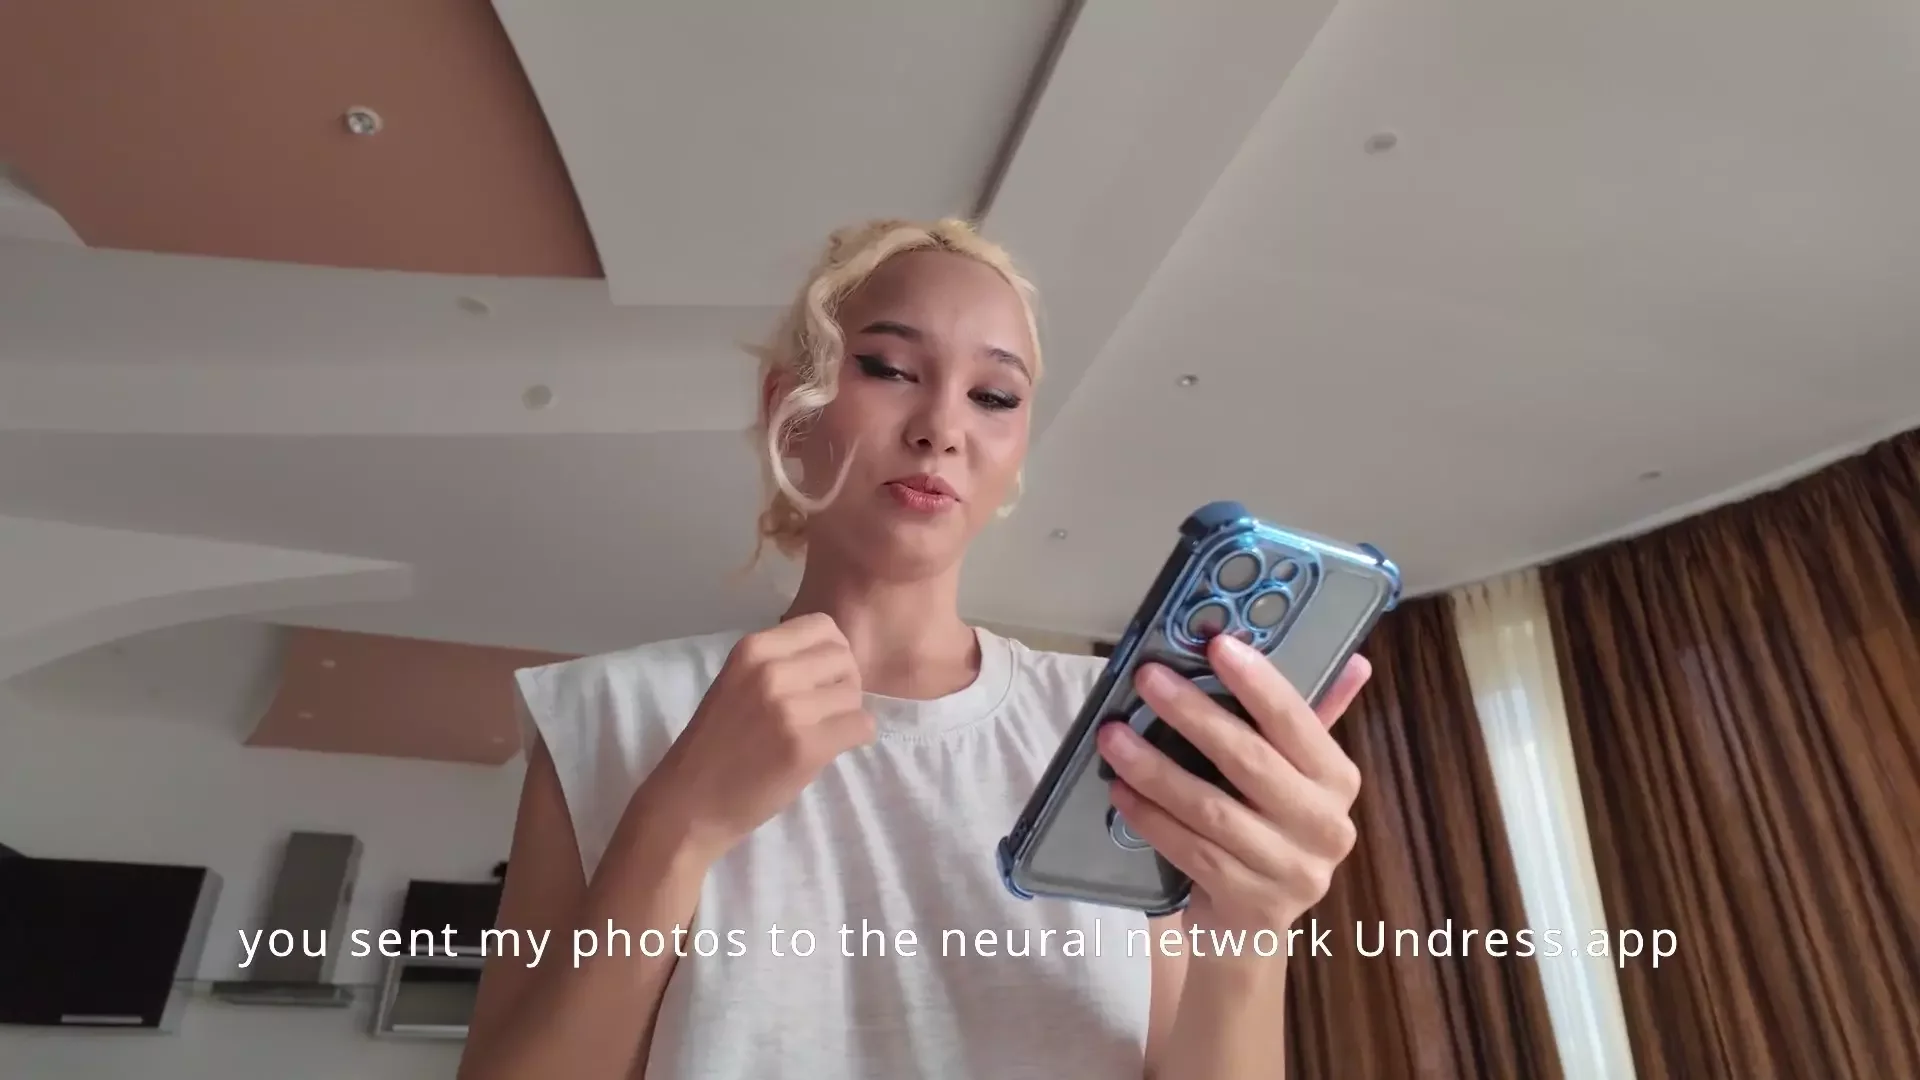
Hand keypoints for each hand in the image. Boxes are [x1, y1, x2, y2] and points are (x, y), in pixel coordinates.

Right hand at [643, 613, 875, 859]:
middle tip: (827, 710)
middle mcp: (771, 671)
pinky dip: (856, 738)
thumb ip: (780, 664)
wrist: (690, 802)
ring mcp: (789, 709)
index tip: (820, 679)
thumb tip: (838, 658)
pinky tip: (832, 748)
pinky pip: (861, 726)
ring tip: (823, 732)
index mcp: (752, 649)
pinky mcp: (806, 746)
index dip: (830, 652)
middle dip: (844, 683)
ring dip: (848, 714)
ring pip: (854, 695)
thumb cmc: (716, 744)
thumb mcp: (739, 683)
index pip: (823, 626)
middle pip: (843, 658)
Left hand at [1097, 633, 1369, 936]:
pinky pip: (1191, 851)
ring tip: (1114, 738)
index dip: (1259, 682)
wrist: (1252, 925)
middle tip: (1148, 679)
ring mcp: (1293, 872)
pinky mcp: (1253, 904)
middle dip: (1194, 714)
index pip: (1298, 721)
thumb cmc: (1266, 830)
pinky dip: (1151, 818)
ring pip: (1211, 810)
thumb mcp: (1291, 776)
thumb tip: (1354, 659)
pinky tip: (1121, 792)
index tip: (1216, 645)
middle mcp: (1326, 827)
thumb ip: (1305, 720)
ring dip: (1155, 769)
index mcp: (1337, 780)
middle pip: (1250, 761)